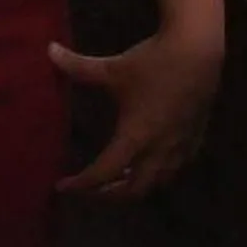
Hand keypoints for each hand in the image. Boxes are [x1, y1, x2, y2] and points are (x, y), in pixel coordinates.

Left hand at [52, 29, 222, 197]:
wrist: (198, 52)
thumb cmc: (152, 62)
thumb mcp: (111, 68)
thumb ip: (78, 67)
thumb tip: (49, 51)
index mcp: (135, 137)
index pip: (104, 173)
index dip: (82, 184)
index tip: (62, 186)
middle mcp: (159, 150)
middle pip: (134, 189)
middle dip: (108, 195)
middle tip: (88, 191)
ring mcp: (180, 147)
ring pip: (157, 182)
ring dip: (134, 187)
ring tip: (114, 181)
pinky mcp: (194, 139)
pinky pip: (174, 169)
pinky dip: (156, 175)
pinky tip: (149, 165)